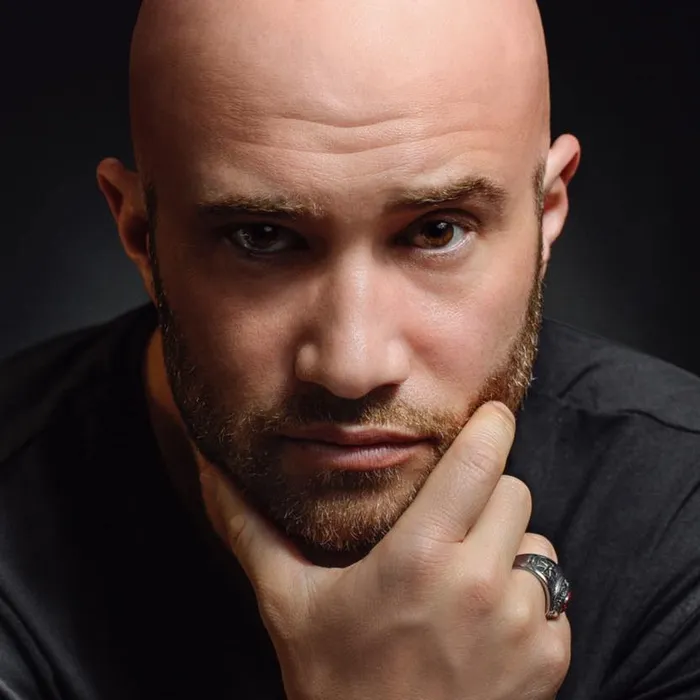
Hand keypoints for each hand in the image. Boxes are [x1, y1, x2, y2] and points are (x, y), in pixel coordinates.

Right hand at [200, 402, 569, 699]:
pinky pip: (553, 597)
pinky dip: (528, 601)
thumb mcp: (286, 602)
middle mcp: (480, 584)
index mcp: (418, 556)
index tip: (490, 414)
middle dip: (488, 494)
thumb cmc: (334, 685)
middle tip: (451, 525)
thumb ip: (250, 529)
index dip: (491, 426)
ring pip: (537, 543)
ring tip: (464, 583)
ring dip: (508, 549)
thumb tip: (210, 471)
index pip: (479, 461)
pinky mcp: (549, 660)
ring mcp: (521, 625)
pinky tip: (486, 630)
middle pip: (514, 491)